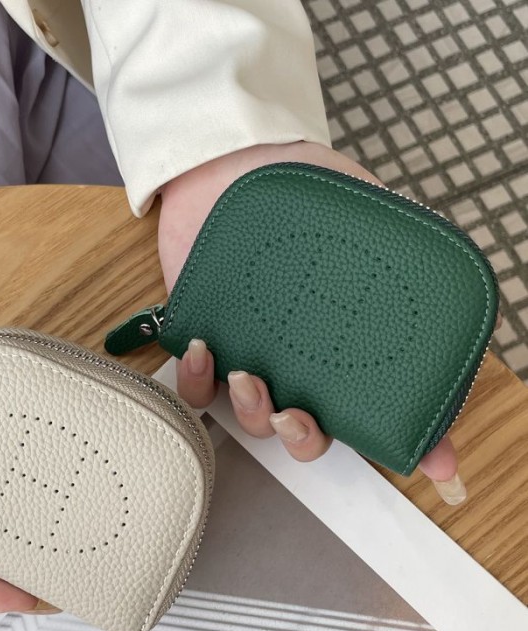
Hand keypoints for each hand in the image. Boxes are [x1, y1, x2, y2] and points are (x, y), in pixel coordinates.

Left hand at [159, 142, 476, 503]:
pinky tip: (204, 352)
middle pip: (309, 432)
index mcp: (342, 343)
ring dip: (254, 415)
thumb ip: (397, 253)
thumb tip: (440, 283)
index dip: (408, 438)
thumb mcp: (366, 216)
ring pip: (253, 420)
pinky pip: (196, 386)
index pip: (380, 400)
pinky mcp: (205, 341)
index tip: (433, 462)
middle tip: (297, 417)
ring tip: (249, 377)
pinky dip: (198, 383)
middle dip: (305, 439)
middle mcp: (299, 360)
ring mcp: (252, 354)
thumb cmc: (304, 189)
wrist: (233, 162)